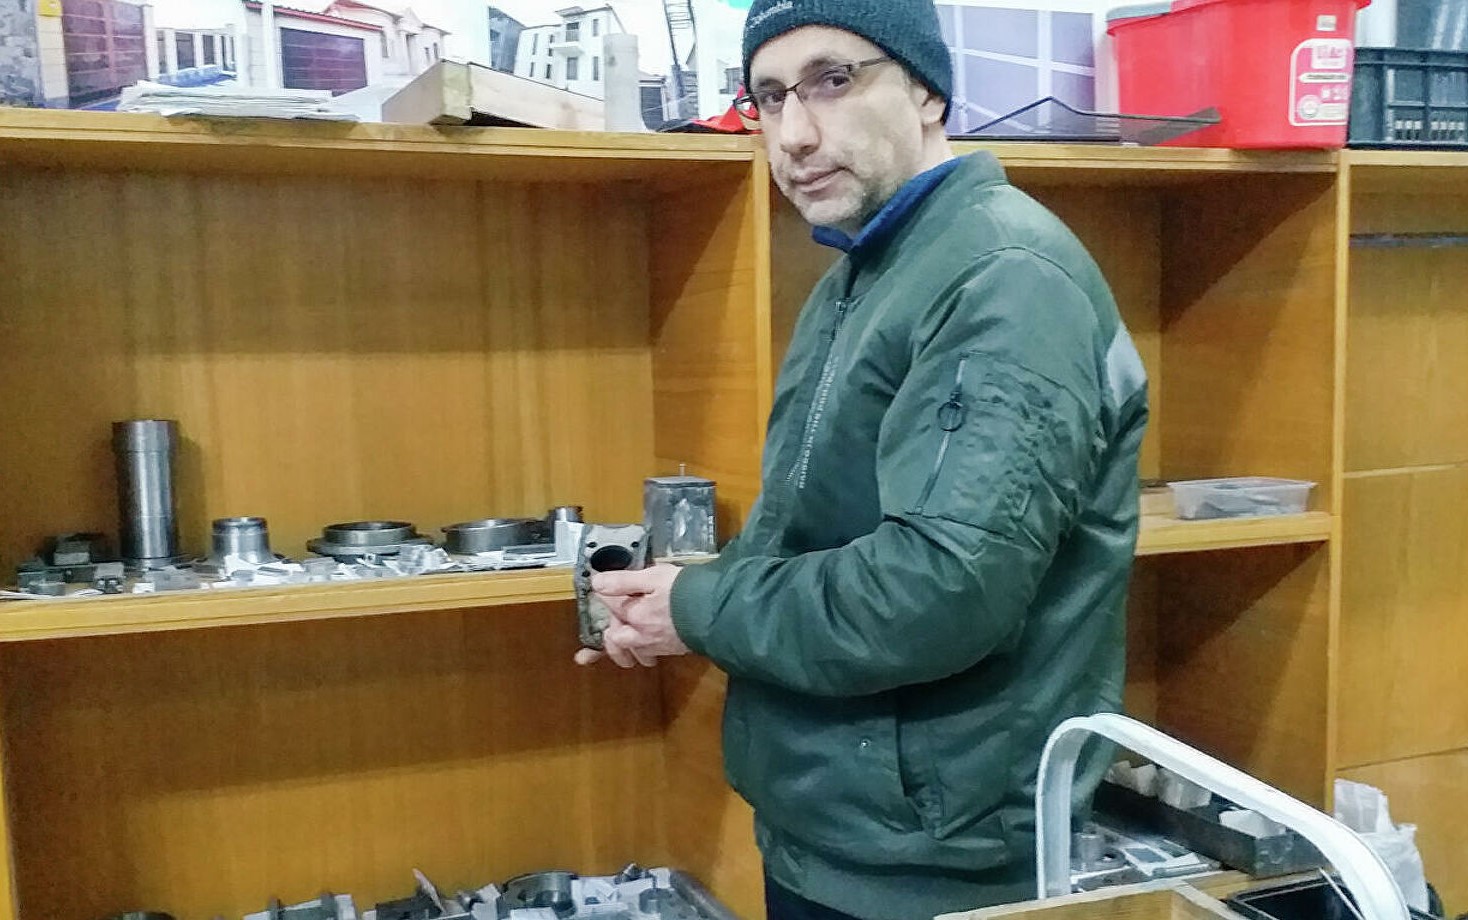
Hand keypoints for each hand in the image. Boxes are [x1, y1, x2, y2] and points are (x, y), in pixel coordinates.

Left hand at [573, 563, 689, 667]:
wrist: (719, 614)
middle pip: (613, 639)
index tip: (605, 585)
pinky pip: (648, 655)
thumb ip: (623, 581)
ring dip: (623, 650)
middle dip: (609, 632)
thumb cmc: (686, 591)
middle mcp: (639, 635)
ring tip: (624, 640)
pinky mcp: (671, 650)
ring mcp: (655, 646)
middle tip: (613, 618)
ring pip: (630, 653)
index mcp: (633, 614)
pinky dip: (642, 653)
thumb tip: (596, 583)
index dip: (606, 592)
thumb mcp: (654, 577)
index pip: (609, 603)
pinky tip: (646, 645)